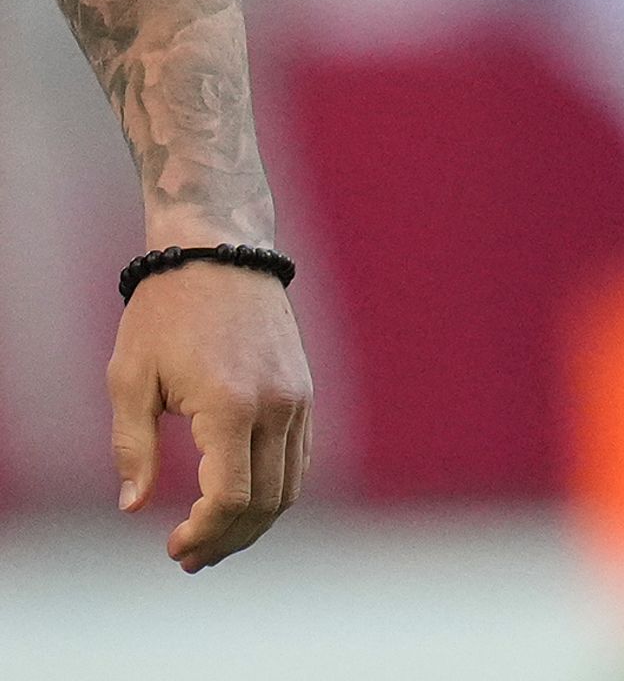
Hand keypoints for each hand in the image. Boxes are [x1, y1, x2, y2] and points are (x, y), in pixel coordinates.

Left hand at [110, 263, 313, 569]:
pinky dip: (275, 491)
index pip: (230, 498)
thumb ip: (132, 447)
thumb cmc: (165, 313)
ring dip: (255, 523)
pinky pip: (300, 458)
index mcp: (231, 406)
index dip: (202, 534)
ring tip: (214, 539)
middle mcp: (277, 406)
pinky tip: (242, 501)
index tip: (171, 548)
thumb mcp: (130, 379)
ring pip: (291, 486)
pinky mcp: (304, 391)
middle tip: (189, 558)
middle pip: (267, 502)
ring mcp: (299, 398)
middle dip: (228, 540)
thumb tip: (133, 506)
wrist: (219, 253)